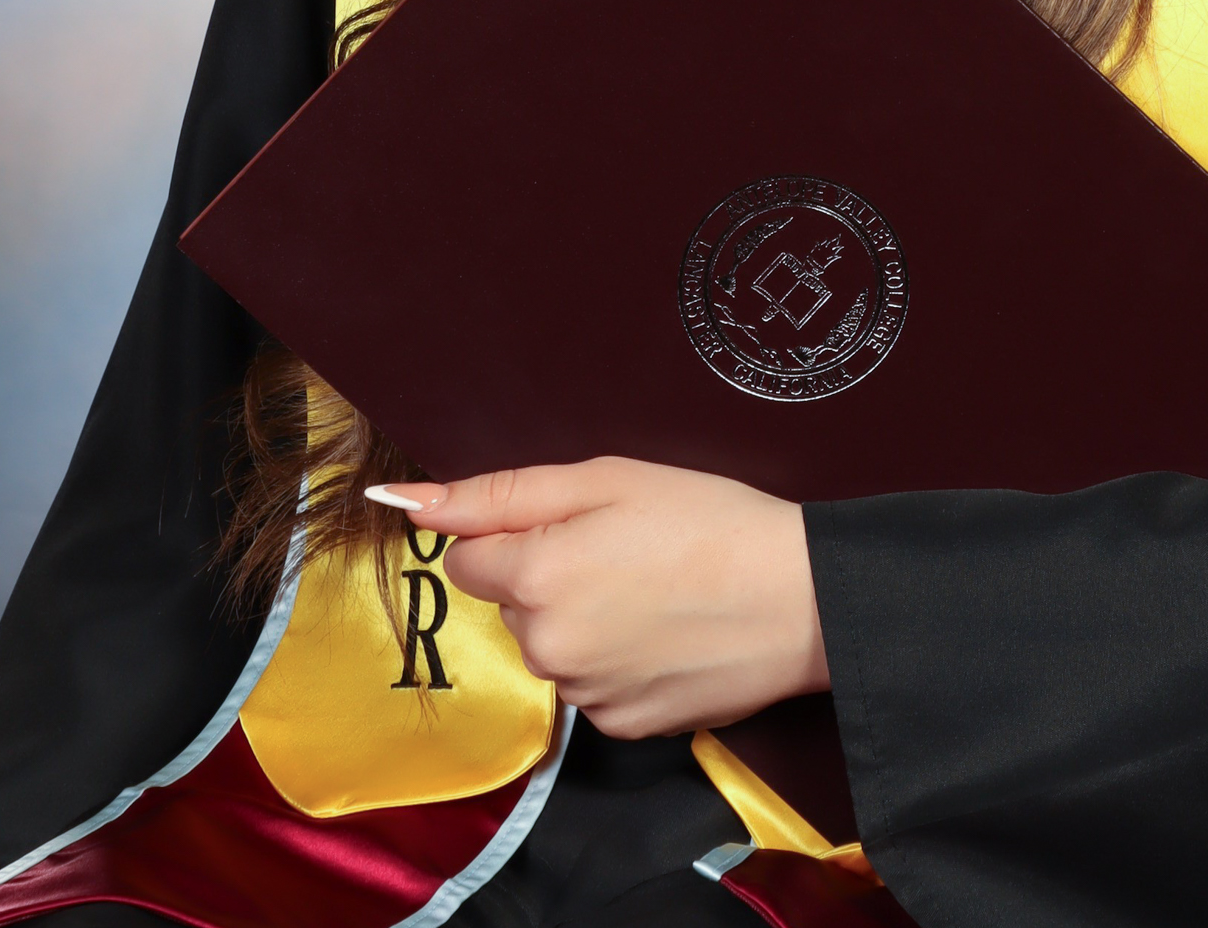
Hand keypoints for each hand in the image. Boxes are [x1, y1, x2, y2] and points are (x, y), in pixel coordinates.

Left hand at [368, 457, 828, 738]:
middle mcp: (546, 648)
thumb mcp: (604, 478)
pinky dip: (617, 662)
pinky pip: (592, 687)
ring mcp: (584, 696)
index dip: (516, 536)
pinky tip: (666, 633)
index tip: (573, 526)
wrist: (800, 597)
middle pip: (513, 606)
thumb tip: (407, 503)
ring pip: (553, 647)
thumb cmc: (708, 520)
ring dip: (583, 621)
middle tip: (626, 550)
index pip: (468, 560)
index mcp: (534, 577)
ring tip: (655, 590)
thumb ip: (499, 494)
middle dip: (550, 577)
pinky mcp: (622, 729)